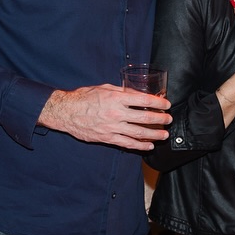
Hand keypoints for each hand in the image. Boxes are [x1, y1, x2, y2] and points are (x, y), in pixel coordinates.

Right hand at [39, 85, 169, 150]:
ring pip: (138, 133)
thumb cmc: (84, 97)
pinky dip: (139, 146)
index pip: (143, 100)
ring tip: (164, 135)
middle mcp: (116, 113)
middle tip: (168, 120)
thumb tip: (139, 93)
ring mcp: (112, 127)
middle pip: (144, 118)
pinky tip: (148, 146)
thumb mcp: (104, 88)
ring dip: (154, 135)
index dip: (158, 103)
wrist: (65, 112)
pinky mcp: (107, 138)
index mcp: (116, 98)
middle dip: (160, 119)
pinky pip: (126, 143)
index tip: (167, 104)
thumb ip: (122, 91)